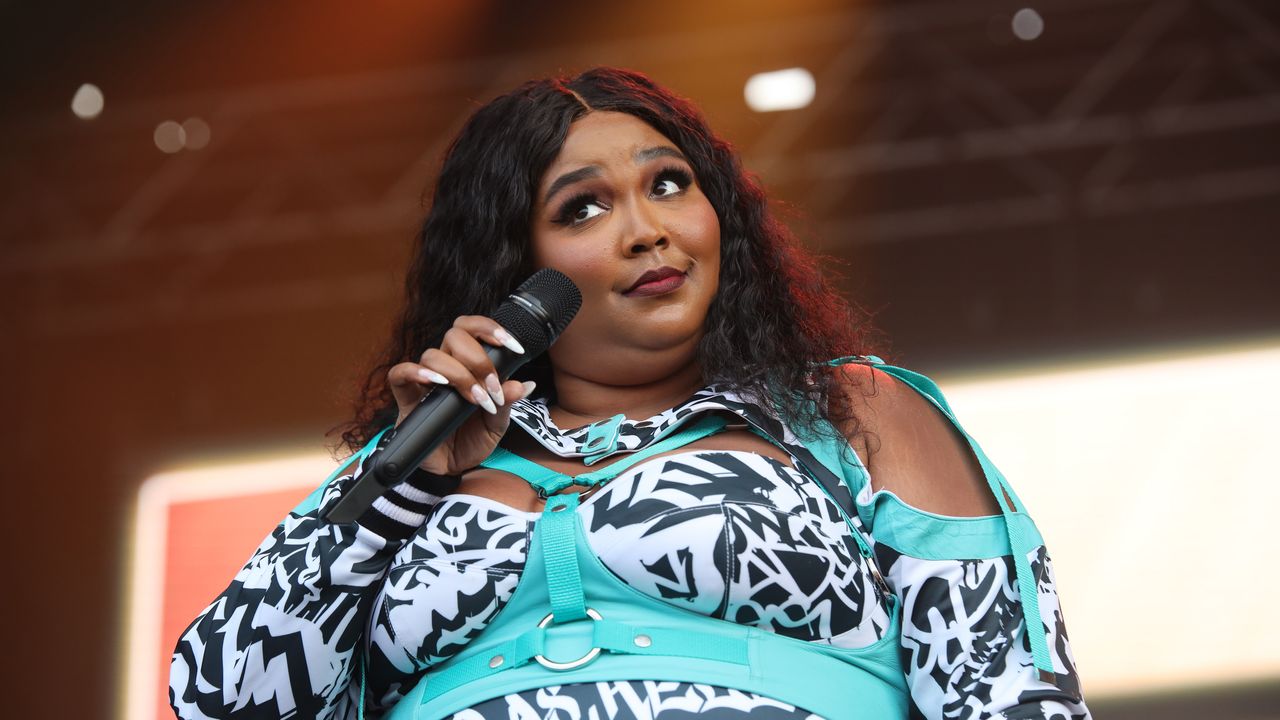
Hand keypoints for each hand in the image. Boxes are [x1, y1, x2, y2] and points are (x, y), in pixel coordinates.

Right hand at [385, 316, 534, 475]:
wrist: (448, 470)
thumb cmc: (470, 442)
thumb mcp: (496, 425)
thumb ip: (506, 403)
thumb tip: (525, 384)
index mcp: (469, 366)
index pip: (472, 329)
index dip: (490, 329)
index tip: (513, 347)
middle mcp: (446, 368)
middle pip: (454, 336)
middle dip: (478, 359)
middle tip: (491, 387)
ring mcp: (424, 381)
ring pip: (433, 354)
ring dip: (458, 374)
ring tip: (474, 399)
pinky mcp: (405, 398)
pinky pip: (400, 374)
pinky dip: (416, 372)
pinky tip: (436, 383)